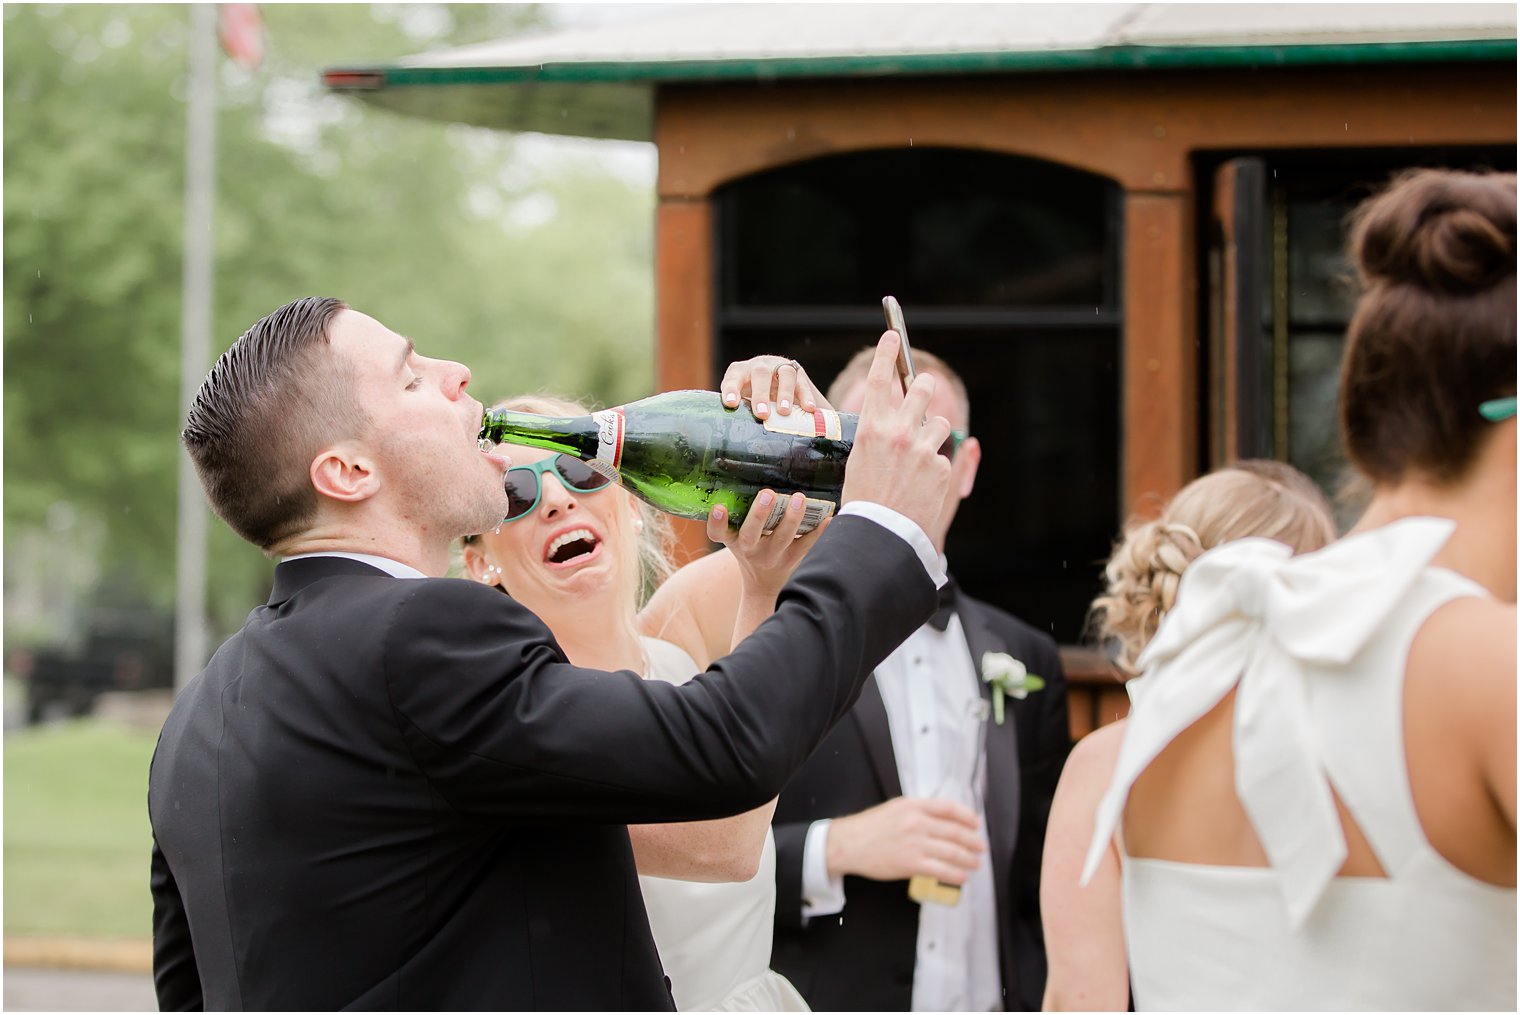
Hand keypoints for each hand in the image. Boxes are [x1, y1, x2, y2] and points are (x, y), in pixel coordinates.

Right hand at [708, 490, 828, 607]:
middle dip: (759, 514)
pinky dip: (818, 531)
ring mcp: (773, 556)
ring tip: (799, 498)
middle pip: (751, 535)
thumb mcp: (737, 535)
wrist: (764, 585)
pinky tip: (828, 517)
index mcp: (733, 539)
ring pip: (782, 538)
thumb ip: (740, 512)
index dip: (717, 522)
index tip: (719, 507)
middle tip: (768, 494)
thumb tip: (753, 471)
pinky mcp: (794, 559)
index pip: (718, 533)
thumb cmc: (751, 548)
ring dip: (792, 518)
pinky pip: (807, 545)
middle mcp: (751, 549)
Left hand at [719, 355, 830, 418]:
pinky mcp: (798, 373)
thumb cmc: (753, 397)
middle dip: (761, 395)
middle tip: (762, 414)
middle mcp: (760, 365)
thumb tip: (734, 439)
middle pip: (760, 374)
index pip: (733, 377)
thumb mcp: (742, 400)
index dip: (731, 389)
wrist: (775, 379)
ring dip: (785, 393)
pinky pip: (803, 383)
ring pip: (785, 374)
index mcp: (740, 372)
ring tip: (784, 411)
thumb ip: (739, 412)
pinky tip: (809, 408)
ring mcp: (780, 367)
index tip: (731, 403)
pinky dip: (806, 396)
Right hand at [826, 796, 985, 884]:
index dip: (967, 816)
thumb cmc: (869, 827)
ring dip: (968, 860)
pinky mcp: (911, 864)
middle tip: (980, 847)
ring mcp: (915, 844)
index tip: (976, 823)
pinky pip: (941, 870)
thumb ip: (919, 811)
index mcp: (913, 806)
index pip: (949, 808)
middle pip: (955, 832)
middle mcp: (917, 823)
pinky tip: (961, 876)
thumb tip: (944, 819)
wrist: (848, 844)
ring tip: (974, 864)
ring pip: (952, 852)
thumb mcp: (895, 808)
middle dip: (973, 842)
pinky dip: (955, 874)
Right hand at [839, 331, 952, 533]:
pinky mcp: (940, 466)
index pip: (879, 380)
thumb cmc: (863, 500)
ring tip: (918, 457)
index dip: (886, 354)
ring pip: (939, 423)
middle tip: (924, 389)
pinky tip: (920, 485)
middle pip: (922, 389)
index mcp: (871, 429)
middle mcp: (899, 432)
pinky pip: (941, 456)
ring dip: (932, 433)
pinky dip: (934, 467)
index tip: (892, 337)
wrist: (880, 533)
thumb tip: (890, 422)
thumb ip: (878, 435)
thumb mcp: (860, 460)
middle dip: (925, 387)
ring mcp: (922, 448)